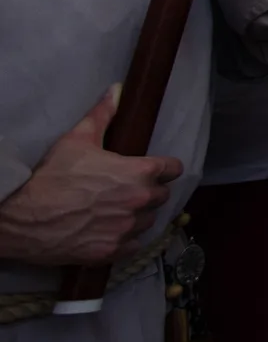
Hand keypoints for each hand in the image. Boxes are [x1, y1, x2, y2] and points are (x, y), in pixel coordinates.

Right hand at [0, 89, 183, 264]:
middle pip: (162, 196)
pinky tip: (109, 230)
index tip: (154, 170)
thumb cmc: (51, 176)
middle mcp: (139, 202)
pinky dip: (125, 239)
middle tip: (127, 189)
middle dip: (149, 191)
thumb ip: (103, 114)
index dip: (164, 168)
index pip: (173, 169)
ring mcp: (126, 229)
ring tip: (116, 210)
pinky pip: (133, 245)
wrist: (20, 217)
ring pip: (148, 221)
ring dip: (138, 216)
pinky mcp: (112, 251)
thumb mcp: (77, 138)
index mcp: (139, 173)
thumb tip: (118, 89)